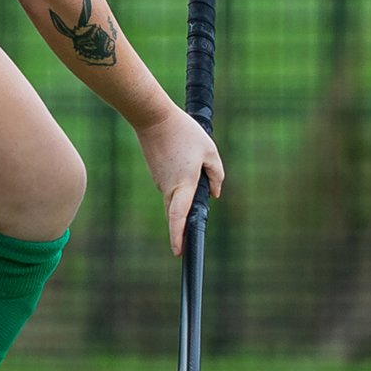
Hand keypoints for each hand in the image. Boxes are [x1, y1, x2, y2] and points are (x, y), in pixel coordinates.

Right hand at [136, 108, 225, 255]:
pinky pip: (170, 188)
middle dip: (180, 230)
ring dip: (184, 202)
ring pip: (174, 200)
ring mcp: (160, 181)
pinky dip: (178, 188)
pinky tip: (184, 170)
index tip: (178, 253)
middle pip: (175, 215)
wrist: (153, 118)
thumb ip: (216, 174)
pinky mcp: (157, 174)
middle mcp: (169, 187)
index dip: (178, 236)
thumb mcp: (209, 150)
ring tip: (192, 188)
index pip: (180, 216)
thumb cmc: (184, 132)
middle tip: (186, 246)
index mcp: (183, 184)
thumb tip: (215, 194)